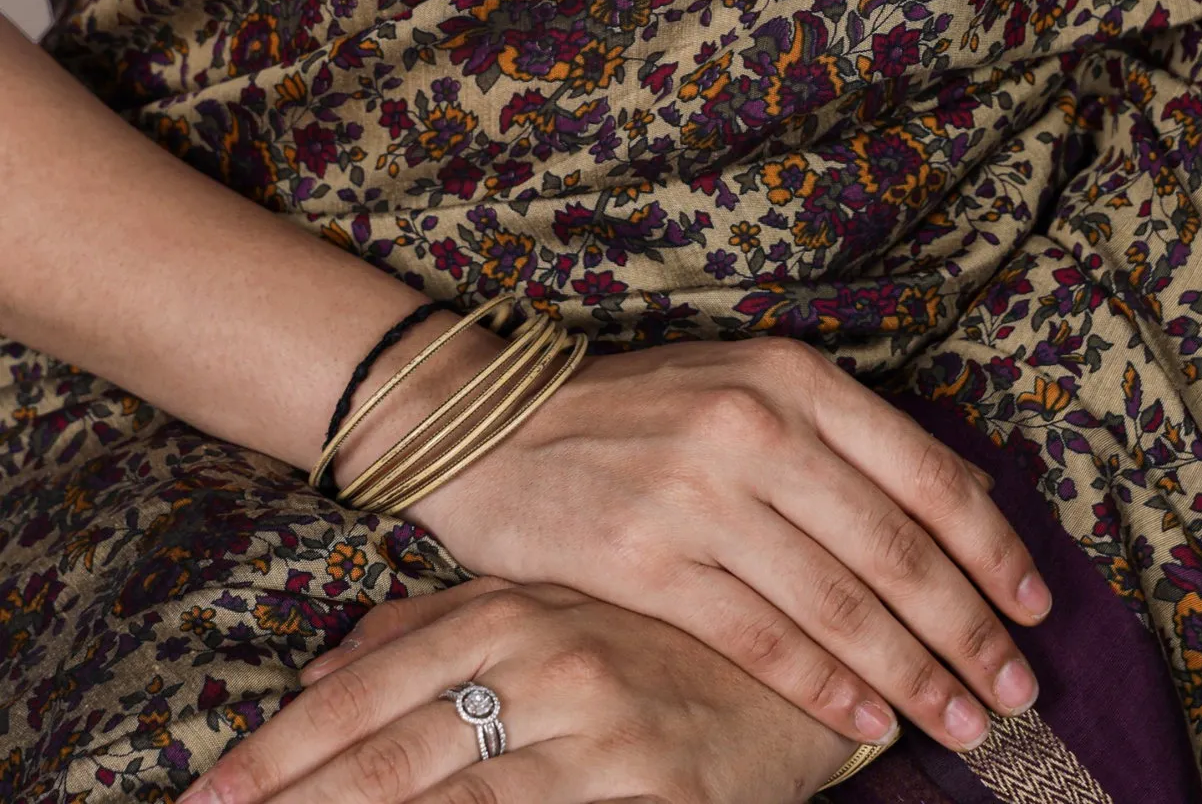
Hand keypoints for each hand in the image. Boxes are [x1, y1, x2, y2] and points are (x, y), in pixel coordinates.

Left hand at [181, 579, 856, 803]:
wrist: (802, 667)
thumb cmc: (656, 640)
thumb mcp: (537, 612)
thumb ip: (431, 633)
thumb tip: (325, 667)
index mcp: (505, 614)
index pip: (364, 693)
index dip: (278, 752)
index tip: (202, 800)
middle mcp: (542, 660)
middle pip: (387, 756)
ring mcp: (596, 730)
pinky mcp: (652, 789)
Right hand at [346, 334, 1048, 753]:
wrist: (496, 425)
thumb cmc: (641, 412)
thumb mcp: (749, 386)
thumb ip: (848, 437)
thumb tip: (972, 494)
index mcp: (793, 376)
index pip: (923, 472)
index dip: (990, 550)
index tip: (1035, 610)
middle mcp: (756, 425)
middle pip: (893, 547)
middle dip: (967, 630)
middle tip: (1016, 693)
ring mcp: (700, 490)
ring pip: (837, 601)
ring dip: (911, 673)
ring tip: (962, 723)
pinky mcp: (646, 557)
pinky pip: (759, 637)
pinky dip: (822, 686)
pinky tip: (866, 724)